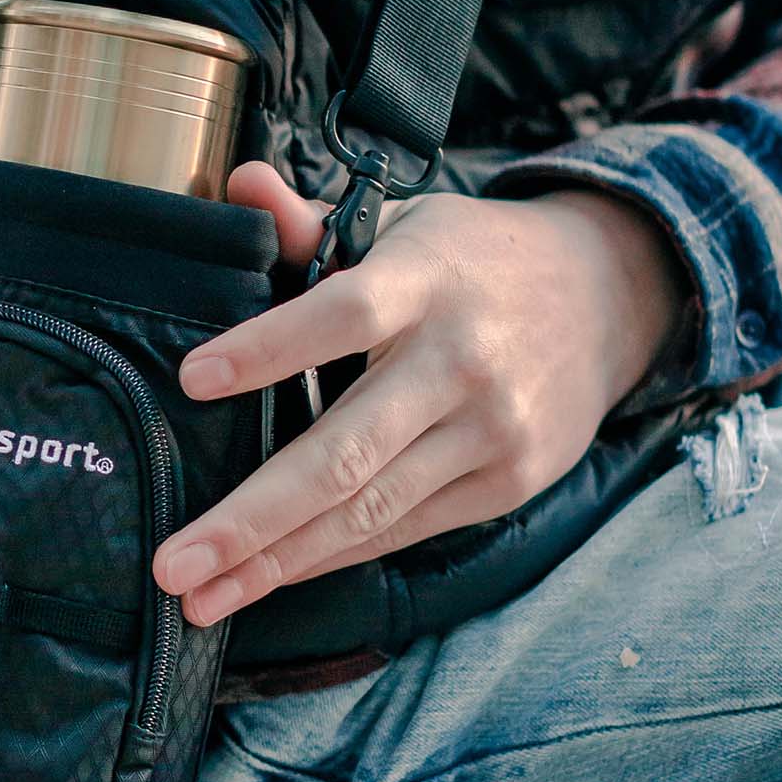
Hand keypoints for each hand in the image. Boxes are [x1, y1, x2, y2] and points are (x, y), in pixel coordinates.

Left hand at [151, 165, 689, 625]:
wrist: (607, 297)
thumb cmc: (471, 261)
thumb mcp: (403, 225)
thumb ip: (311, 222)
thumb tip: (236, 184)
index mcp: (426, 281)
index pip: (342, 314)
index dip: (268, 347)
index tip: (192, 378)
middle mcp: (461, 361)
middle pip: (345, 452)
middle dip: (252, 516)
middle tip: (174, 563)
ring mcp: (491, 431)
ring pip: (368, 509)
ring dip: (278, 562)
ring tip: (201, 597)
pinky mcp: (508, 481)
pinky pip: (402, 527)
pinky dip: (331, 556)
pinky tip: (270, 576)